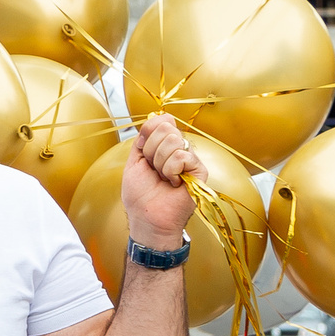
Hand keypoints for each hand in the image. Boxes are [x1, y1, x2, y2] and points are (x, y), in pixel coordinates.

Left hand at [123, 113, 200, 249]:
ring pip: (174, 141)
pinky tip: (172, 183)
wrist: (146, 217)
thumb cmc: (140, 195)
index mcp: (164, 146)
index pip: (161, 120)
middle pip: (166, 128)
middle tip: (153, 170)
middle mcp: (179, 149)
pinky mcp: (200, 171)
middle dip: (151, 151)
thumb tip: (157, 118)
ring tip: (162, 178)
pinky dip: (170, 171)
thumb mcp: (134, 162)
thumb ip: (143, 138)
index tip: (143, 154)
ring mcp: (190, 159)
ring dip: (160, 163)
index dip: (148, 133)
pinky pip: (182, 156)